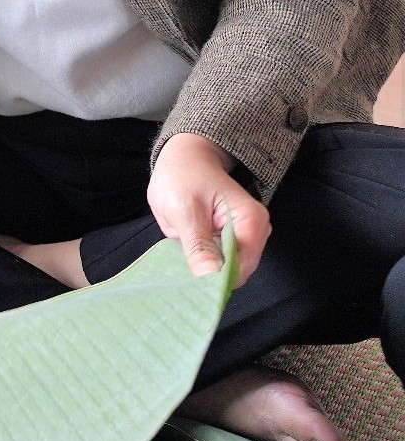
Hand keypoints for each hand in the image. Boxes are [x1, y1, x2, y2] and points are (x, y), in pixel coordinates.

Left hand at [148, 132, 267, 284]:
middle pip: (237, 271)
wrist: (185, 158)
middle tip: (182, 260)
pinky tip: (190, 247)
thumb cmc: (182, 178)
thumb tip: (211, 280)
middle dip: (209, 271)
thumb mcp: (183, 212)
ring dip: (205, 264)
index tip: (190, 282)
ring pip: (229, 267)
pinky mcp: (237, 237)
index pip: (240, 268)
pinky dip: (206, 258)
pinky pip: (224, 259)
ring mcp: (249, 235)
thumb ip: (198, 247)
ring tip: (185, 248)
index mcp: (251, 221)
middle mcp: (258, 230)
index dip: (215, 279)